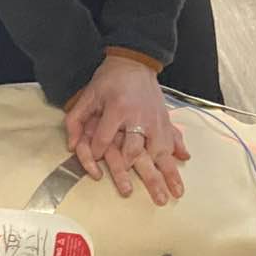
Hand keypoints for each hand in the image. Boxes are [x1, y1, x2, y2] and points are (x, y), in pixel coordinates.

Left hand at [65, 54, 186, 204]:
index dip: (96, 153)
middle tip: (139, 194)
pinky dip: (179, 148)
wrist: (133, 62)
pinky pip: (174, 136)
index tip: (95, 167)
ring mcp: (155, 119)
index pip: (104, 138)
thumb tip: (71, 145)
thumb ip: (76, 119)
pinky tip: (185, 160)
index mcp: (117, 109)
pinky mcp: (164, 118)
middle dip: (139, 174)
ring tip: (175, 192)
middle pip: (136, 150)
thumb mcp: (88, 95)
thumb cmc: (109, 80)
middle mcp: (138, 117)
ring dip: (168, 172)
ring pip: (161, 150)